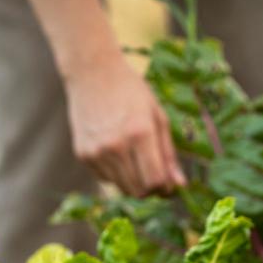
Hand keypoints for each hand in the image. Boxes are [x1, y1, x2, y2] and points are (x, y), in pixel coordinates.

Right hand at [64, 59, 184, 196]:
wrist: (92, 72)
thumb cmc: (131, 91)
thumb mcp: (157, 117)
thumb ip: (168, 154)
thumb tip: (180, 185)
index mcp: (140, 133)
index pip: (155, 181)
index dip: (166, 188)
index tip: (170, 184)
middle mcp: (116, 146)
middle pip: (139, 190)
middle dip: (152, 189)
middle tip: (156, 177)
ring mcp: (96, 152)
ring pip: (122, 188)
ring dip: (135, 183)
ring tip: (138, 161)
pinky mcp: (83, 154)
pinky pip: (106, 179)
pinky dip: (116, 174)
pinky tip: (118, 151)